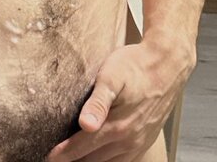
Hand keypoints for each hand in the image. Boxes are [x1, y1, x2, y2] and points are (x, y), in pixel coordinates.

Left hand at [46, 39, 193, 160]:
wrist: (168, 64)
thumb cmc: (136, 66)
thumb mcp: (112, 76)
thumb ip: (98, 101)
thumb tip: (86, 124)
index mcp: (118, 126)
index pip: (83, 147)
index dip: (64, 154)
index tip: (49, 156)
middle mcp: (129, 140)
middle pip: (94, 159)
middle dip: (74, 159)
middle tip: (57, 157)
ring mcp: (139, 142)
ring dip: (90, 161)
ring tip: (73, 157)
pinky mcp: (145, 140)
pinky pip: (124, 160)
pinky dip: (108, 160)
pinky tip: (99, 155)